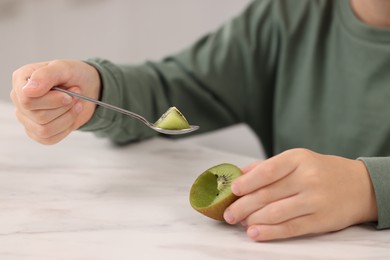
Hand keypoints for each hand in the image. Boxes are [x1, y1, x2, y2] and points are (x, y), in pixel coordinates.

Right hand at [10, 60, 100, 143]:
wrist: (87, 88)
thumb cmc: (73, 75)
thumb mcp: (63, 68)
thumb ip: (46, 76)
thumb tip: (29, 90)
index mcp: (21, 81)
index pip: (26, 99)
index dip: (51, 100)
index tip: (68, 94)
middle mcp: (21, 100)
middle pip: (38, 116)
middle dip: (64, 107)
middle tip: (75, 95)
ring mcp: (28, 118)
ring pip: (44, 130)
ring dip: (67, 117)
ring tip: (76, 104)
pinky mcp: (37, 132)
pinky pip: (50, 139)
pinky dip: (66, 128)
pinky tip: (71, 115)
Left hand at [223, 148, 377, 240]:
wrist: (358, 186)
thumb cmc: (320, 171)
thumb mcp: (297, 159)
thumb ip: (268, 166)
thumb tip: (240, 174)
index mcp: (298, 159)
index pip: (268, 170)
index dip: (247, 182)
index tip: (233, 190)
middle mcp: (307, 178)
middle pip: (267, 194)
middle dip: (243, 206)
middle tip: (228, 213)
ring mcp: (314, 200)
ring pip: (275, 213)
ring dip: (253, 220)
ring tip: (240, 222)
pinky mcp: (320, 220)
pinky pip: (290, 228)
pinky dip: (270, 232)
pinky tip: (255, 233)